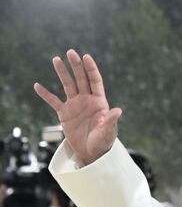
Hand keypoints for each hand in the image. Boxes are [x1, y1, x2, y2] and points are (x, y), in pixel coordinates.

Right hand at [34, 50, 121, 166]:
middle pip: (81, 79)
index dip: (91, 69)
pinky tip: (37, 86)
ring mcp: (75, 105)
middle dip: (76, 66)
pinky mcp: (64, 114)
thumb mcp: (108, 132)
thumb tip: (118, 111)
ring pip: (68, 85)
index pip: (95, 81)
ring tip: (56, 60)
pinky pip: (53, 101)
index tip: (86, 57)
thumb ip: (111, 121)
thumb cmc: (103, 142)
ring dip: (62, 73)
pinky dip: (45, 94)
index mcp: (99, 102)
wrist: (91, 153)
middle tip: (71, 52)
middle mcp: (86, 100)